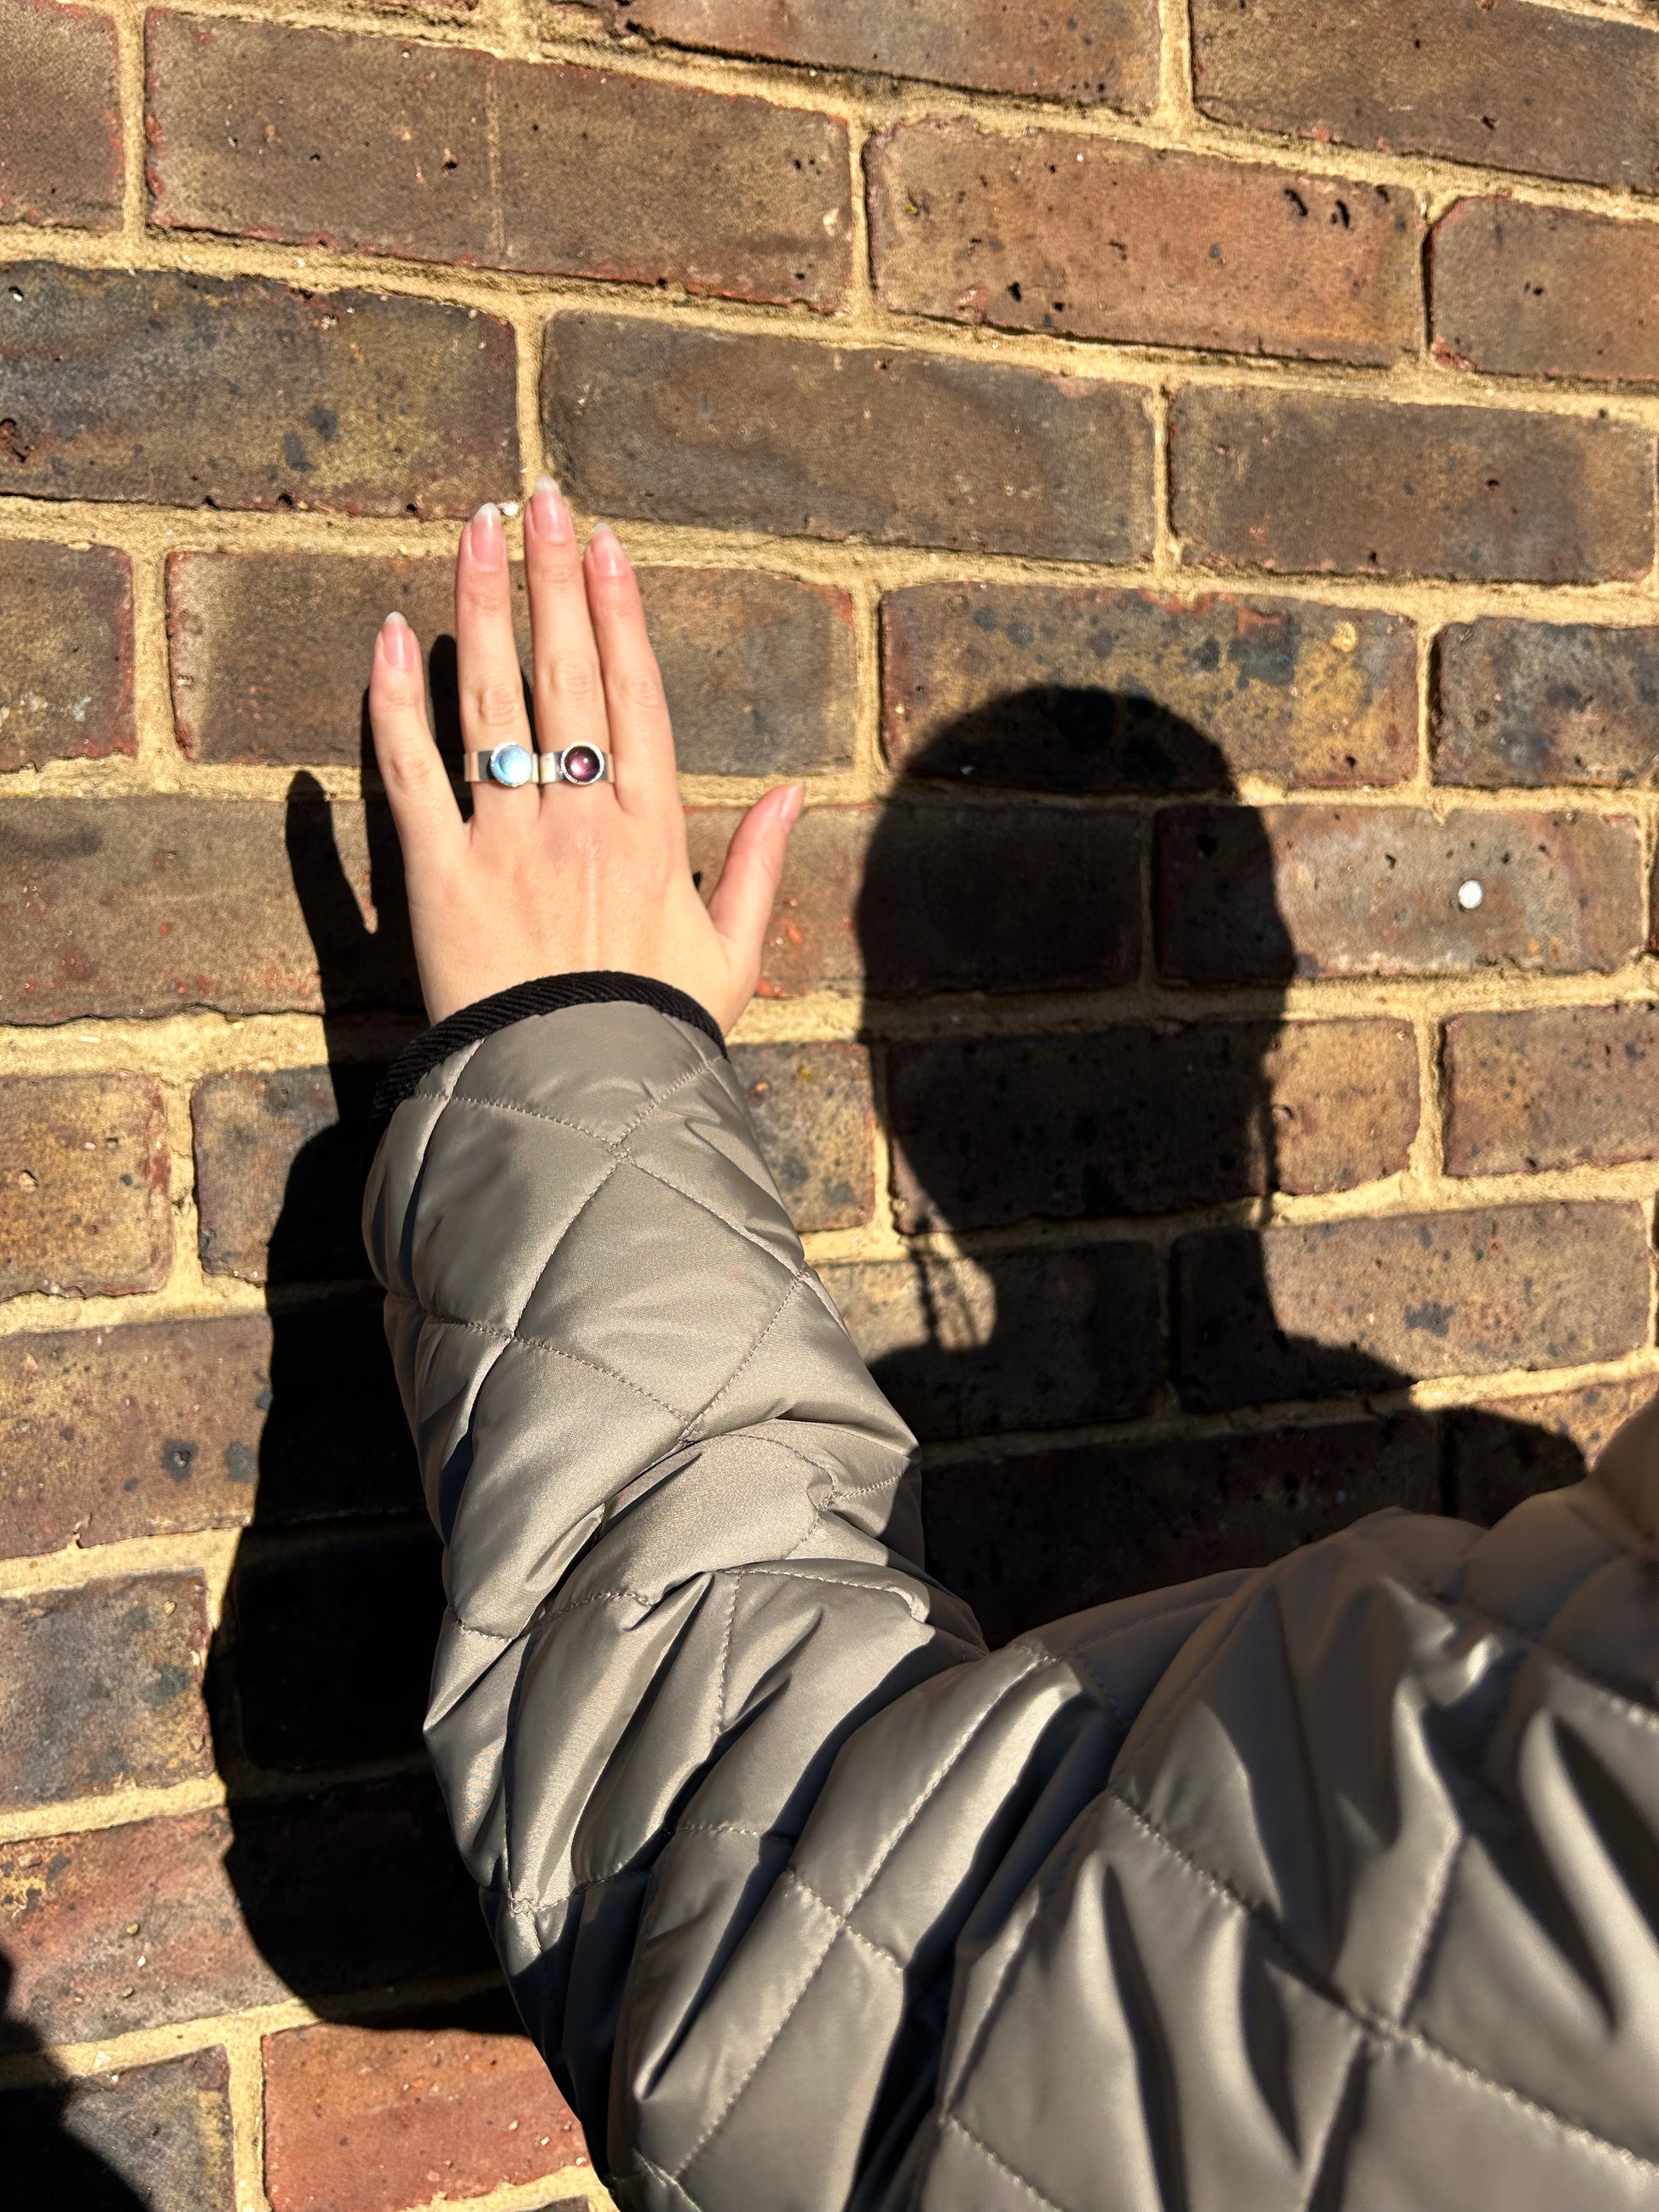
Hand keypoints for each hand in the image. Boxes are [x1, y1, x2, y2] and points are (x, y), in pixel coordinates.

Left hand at [366, 481, 802, 1031]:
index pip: (635, 697)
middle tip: (538, 496)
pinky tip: (393, 632)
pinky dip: (397, 703)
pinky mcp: (439, 877)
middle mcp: (581, 821)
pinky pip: (410, 775)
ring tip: (474, 530)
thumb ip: (759, 867)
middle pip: (565, 677)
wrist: (579, 1103)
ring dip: (482, 608)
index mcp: (654, 834)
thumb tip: (796, 789)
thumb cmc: (659, 1032)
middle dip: (551, 578)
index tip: (604, 545)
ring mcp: (507, 843)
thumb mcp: (733, 955)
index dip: (618, 614)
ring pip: (490, 705)